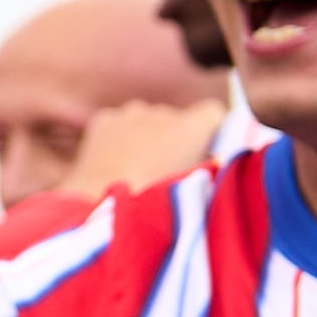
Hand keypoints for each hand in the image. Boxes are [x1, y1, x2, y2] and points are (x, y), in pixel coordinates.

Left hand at [63, 98, 222, 198]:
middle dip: (174, 139)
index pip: (211, 113)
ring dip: (146, 137)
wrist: (102, 204)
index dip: (211, 131)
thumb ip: (209, 166)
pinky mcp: (104, 119)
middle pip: (176, 120)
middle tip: (165, 171)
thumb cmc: (156, 202)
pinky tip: (114, 164)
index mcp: (191, 127)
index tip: (205, 151)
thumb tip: (213, 161)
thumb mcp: (195, 186)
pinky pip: (119, 124)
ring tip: (137, 171)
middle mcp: (162, 112)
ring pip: (146, 120)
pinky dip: (119, 138)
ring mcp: (131, 113)